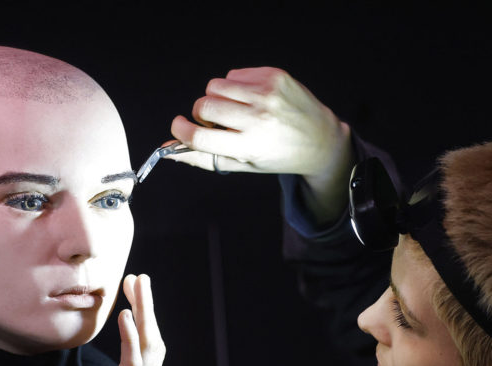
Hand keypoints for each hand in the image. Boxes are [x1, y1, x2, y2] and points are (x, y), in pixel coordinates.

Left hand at [89, 274, 177, 365]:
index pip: (145, 352)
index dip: (143, 324)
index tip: (136, 301)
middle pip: (151, 339)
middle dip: (146, 307)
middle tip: (140, 277)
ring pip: (145, 344)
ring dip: (142, 311)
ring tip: (137, 283)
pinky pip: (131, 364)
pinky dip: (130, 338)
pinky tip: (125, 316)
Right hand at [169, 67, 354, 223]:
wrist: (321, 139)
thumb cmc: (278, 155)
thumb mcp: (245, 165)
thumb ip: (206, 159)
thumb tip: (170, 151)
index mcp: (250, 146)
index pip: (200, 137)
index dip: (181, 131)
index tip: (179, 127)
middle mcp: (259, 118)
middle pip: (204, 106)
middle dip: (201, 114)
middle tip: (217, 124)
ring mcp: (267, 93)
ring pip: (215, 86)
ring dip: (217, 98)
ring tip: (235, 111)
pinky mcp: (273, 76)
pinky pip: (233, 74)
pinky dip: (234, 86)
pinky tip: (252, 99)